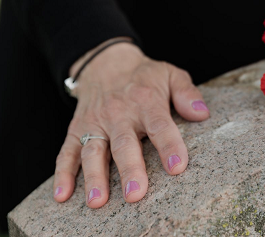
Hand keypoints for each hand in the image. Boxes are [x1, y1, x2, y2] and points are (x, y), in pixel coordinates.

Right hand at [52, 38, 209, 206]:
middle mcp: (119, 114)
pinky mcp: (77, 130)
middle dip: (130, 169)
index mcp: (146, 102)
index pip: (160, 125)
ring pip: (93, 151)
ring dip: (94, 176)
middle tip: (136, 193)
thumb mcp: (170, 74)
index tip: (177, 167)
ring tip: (98, 201)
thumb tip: (202, 113)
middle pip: (124, 143)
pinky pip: (67, 152)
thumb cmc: (144, 76)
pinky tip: (62, 194)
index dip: (169, 145)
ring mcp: (95, 123)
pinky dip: (63, 173)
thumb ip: (186, 93)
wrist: (105, 63)